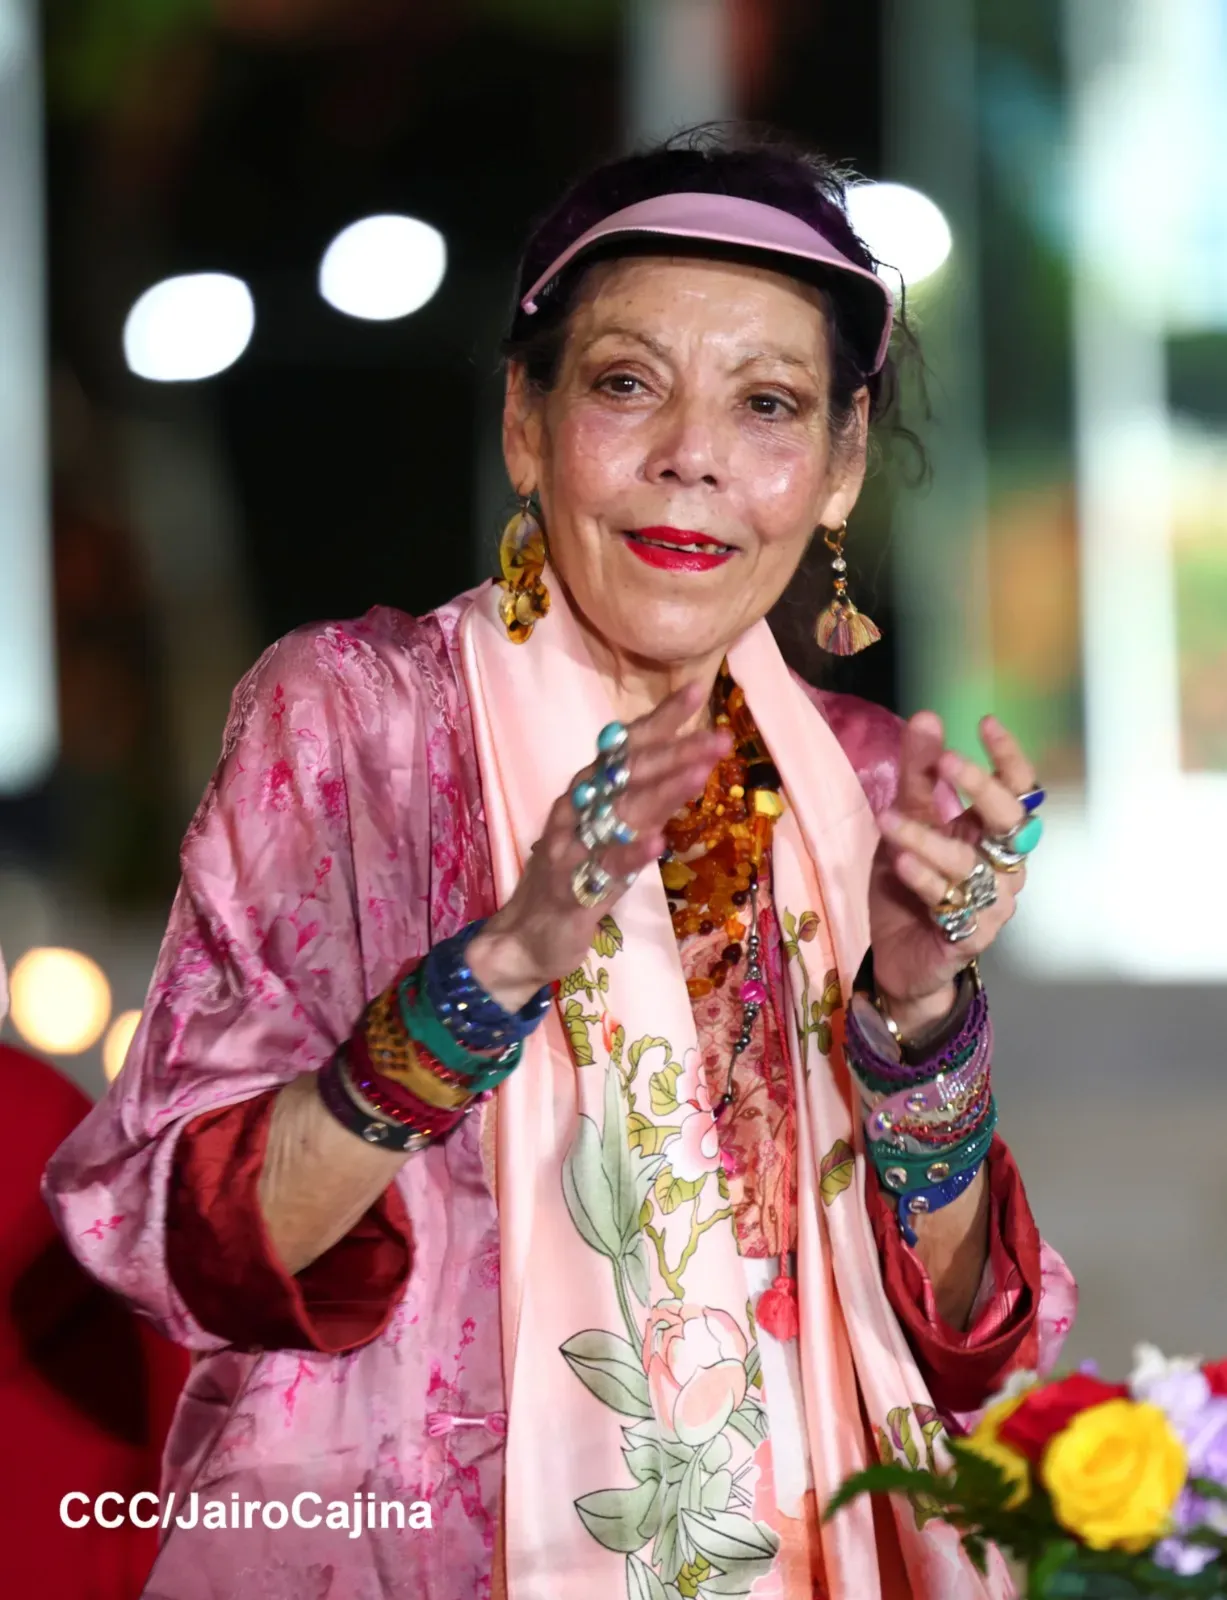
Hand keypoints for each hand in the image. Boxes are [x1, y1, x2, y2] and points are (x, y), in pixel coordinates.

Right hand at [467, 682, 731, 1009]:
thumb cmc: (574, 877)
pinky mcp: (572, 886)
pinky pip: (604, 867)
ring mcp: (572, 846)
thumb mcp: (610, 832)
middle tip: (718, 738)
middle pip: (629, 772)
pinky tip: (657, 842)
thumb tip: (688, 766)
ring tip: (699, 772)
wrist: (526, 936)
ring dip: (661, 791)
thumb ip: (641, 801)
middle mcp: (577, 809)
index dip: (662, 718)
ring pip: (620, 812)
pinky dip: (630, 853)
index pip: (627, 745)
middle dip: (675, 752)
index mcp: (586, 790)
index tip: (699, 691)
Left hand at [868, 711, 1034, 1031]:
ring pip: (969, 863)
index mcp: (991, 834)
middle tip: (947, 760)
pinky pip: (950, 903)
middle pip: (1010, 820)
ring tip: (887, 820)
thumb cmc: (909, 883)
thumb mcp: (905, 820)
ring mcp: (991, 902)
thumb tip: (926, 716)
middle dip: (981, 786)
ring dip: (927, 837)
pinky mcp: (969, 935)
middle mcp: (1002, 865)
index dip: (1009, 756)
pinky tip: (901, 863)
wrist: (899, 956)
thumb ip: (917, 774)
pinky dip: (924, 881)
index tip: (985, 723)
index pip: (1018, 789)